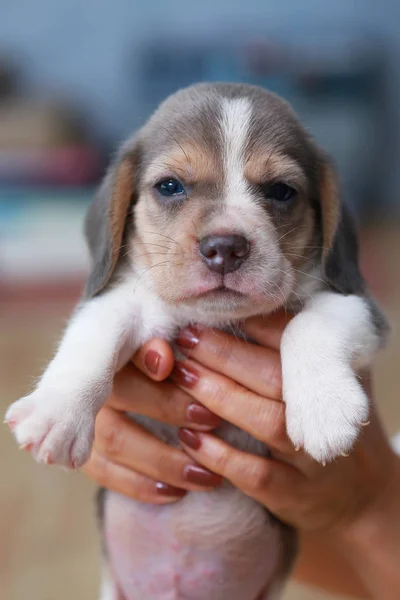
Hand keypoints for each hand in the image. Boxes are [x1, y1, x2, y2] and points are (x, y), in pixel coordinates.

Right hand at [82, 338, 222, 502]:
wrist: (153, 356)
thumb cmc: (173, 338)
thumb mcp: (175, 327)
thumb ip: (165, 337)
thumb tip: (162, 360)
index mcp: (107, 330)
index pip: (116, 339)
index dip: (140, 355)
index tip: (167, 364)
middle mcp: (86, 370)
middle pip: (121, 393)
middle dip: (169, 408)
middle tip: (212, 419)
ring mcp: (81, 411)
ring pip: (114, 439)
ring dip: (163, 459)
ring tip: (206, 474)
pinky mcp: (84, 446)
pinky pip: (104, 471)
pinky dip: (140, 485)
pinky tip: (174, 493)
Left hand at [171, 314, 397, 531]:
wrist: (359, 490)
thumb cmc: (325, 420)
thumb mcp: (325, 380)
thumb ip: (293, 348)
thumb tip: (239, 311)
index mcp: (336, 374)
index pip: (295, 341)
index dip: (253, 324)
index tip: (213, 312)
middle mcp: (328, 413)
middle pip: (276, 377)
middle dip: (225, 354)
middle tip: (186, 337)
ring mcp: (313, 456)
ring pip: (267, 421)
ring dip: (220, 396)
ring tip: (182, 375)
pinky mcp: (296, 494)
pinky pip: (256, 474)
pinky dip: (220, 455)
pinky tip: (188, 436)